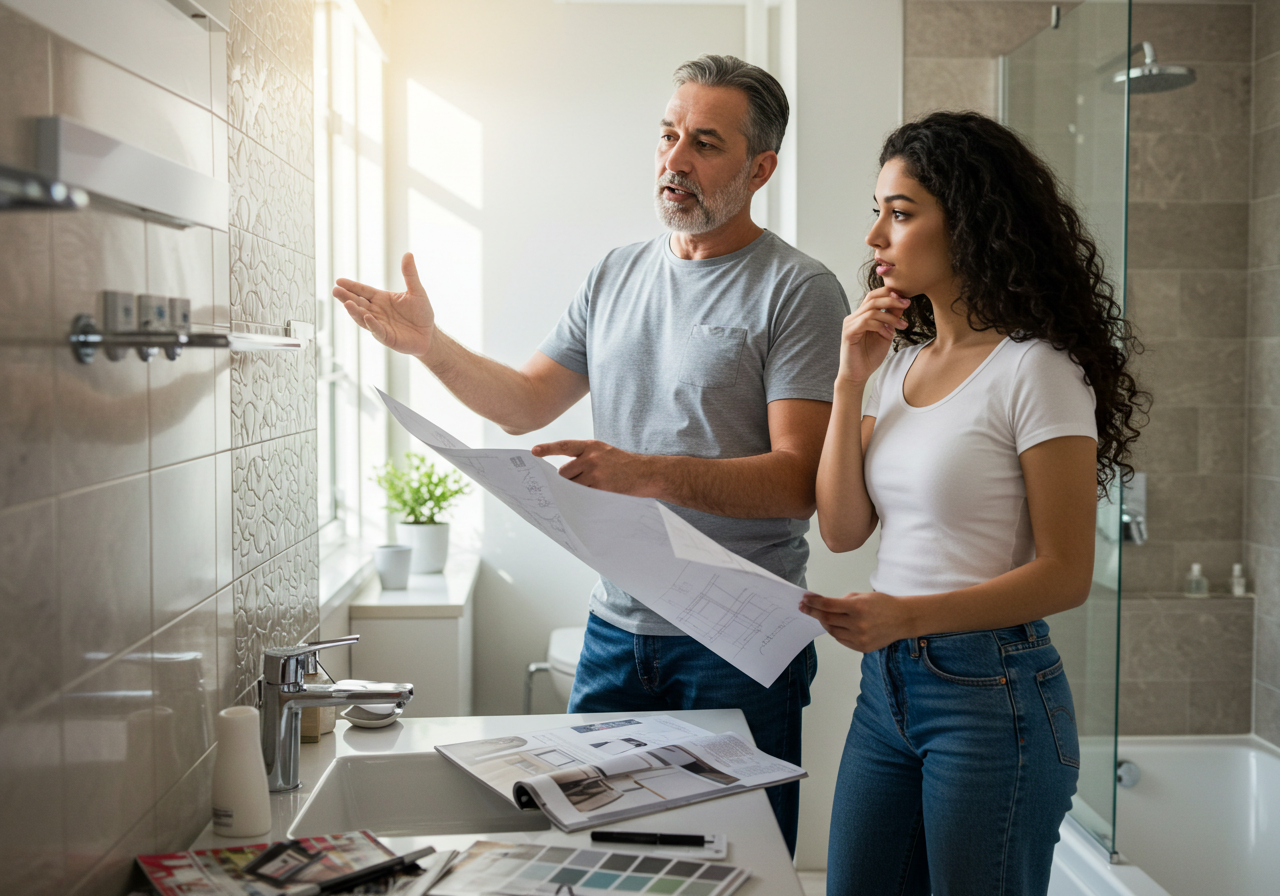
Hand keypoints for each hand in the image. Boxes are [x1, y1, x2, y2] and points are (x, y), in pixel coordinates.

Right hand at [333, 252, 435, 357]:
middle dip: (346, 297)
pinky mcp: (387, 337)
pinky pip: (377, 330)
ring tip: (347, 303)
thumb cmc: (421, 312)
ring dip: (355, 311)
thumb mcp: (417, 291)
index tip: (339, 281)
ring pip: (363, 317)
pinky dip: (372, 324)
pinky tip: (367, 317)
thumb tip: (408, 254)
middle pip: (358, 303)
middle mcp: (377, 311)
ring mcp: (380, 325)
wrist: (429, 333)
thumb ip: (410, 274)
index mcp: (381, 299)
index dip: (352, 286)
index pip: (363, 291)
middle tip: (335, 290)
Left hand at [532, 439, 655, 496]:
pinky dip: (584, 497)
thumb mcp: (604, 452)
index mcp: (591, 446)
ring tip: (593, 487)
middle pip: (564, 472)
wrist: (646, 473)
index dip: (548, 448)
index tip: (533, 451)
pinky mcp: (600, 487)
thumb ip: (585, 457)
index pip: (564, 446)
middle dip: (567, 479)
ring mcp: (595, 472)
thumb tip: (563, 473)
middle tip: (581, 482)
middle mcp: (591, 457)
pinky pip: (582, 494)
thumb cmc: (624, 465)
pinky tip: (595, 494)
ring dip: (576, 489)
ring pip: (571, 485)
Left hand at [799, 591, 910, 652]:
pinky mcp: (862, 647)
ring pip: (832, 631)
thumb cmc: (883, 604)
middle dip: (813, 612)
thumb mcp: (862, 596)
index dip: (813, 603)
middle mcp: (858, 624)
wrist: (903, 619)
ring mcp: (860, 638)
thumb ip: (843, 601)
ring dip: (824, 623)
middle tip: (804, 607)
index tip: (804, 599)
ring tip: (822, 616)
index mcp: (858, 607)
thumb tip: (824, 605)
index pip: (828, 606)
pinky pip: (841, 640)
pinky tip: (835, 625)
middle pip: (827, 620)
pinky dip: (836, 632)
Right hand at [836, 288, 911, 387]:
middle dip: (892, 299)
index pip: (874, 296)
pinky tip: (888, 334)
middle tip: (907, 304)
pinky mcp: (848, 333)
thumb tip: (902, 303)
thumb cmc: (870, 356)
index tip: (905, 299)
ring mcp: (850, 324)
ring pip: (871, 310)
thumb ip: (891, 318)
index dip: (889, 293)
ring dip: (890, 316)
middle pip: (872, 298)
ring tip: (902, 325)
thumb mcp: (886, 334)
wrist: (858, 375)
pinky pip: (866, 322)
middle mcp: (854, 317)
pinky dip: (880, 326)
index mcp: (862, 315)